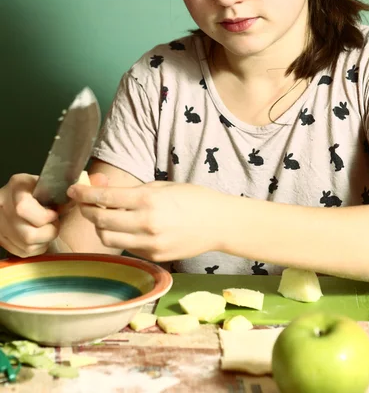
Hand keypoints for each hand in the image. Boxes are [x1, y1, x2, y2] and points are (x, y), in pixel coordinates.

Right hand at [0, 173, 58, 256]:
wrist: (21, 194)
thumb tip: (75, 200)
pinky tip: (40, 236)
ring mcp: (1, 224)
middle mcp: (3, 205)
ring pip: (27, 245)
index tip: (54, 215)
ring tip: (48, 229)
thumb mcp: (49, 184)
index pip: (23, 209)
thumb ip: (61, 192)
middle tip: (54, 223)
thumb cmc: (40, 189)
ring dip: (44, 240)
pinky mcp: (2, 238)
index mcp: (17, 186)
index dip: (44, 217)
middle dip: (48, 232)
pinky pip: (24, 252)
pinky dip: (37, 247)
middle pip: (28, 234)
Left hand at [67, 181, 225, 261]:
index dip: (84, 193)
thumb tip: (101, 187)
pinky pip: (126, 248)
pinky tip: (127, 228)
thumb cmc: (193, 198)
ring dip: (101, 226)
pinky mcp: (154, 257)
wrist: (219, 223)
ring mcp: (150, 244)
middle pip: (101, 220)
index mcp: (148, 200)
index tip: (74, 188)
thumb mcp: (162, 186)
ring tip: (106, 216)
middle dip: (88, 210)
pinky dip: (120, 237)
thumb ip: (131, 190)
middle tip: (86, 202)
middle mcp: (146, 224)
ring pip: (108, 238)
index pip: (105, 199)